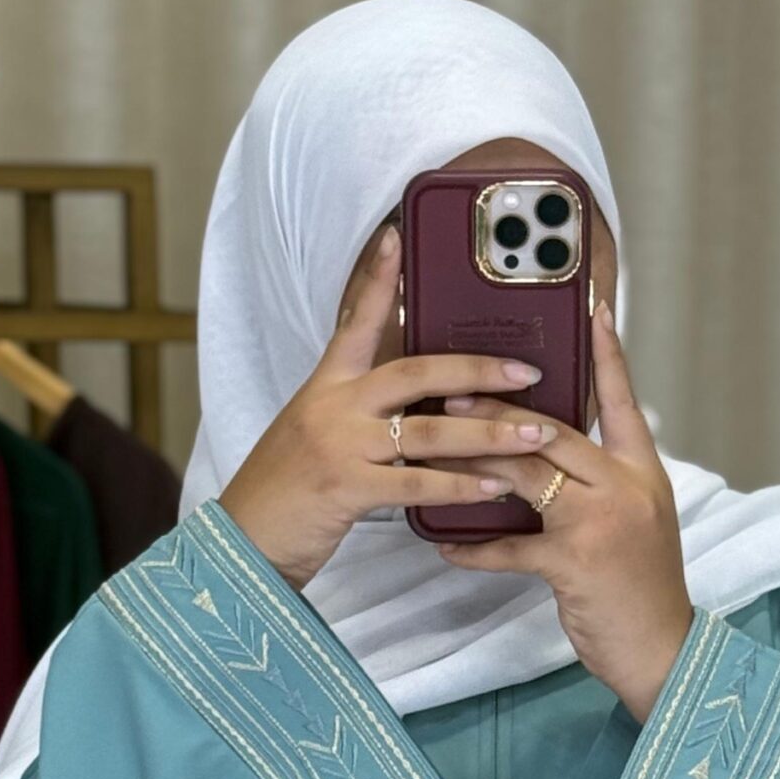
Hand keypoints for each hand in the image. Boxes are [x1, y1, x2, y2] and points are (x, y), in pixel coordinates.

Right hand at [217, 225, 560, 588]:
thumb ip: (357, 411)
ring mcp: (340, 444)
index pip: (356, 323)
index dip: (378, 281)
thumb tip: (416, 401)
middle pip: (416, 372)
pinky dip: (462, 484)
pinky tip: (495, 486)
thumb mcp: (313, 433)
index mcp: (325, 386)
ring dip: (489, 432)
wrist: (244, 540)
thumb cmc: (286, 491)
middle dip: (477, 370)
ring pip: (429, 430)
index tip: (397, 238)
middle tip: (527, 371)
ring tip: (535, 433)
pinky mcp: (347, 488)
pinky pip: (417, 483)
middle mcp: (333, 406)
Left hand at [434, 298, 691, 721]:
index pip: (624, 400)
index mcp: (643, 472)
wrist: (662, 650)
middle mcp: (625, 488)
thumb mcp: (638, 521)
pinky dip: (475, 547)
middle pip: (555, 431)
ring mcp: (601, 524)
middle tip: (452, 391)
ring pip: (527, 475)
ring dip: (475, 462)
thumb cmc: (642, 588)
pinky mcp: (574, 563)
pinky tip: (446, 545)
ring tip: (434, 451)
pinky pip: (511, 547)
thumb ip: (603, 483)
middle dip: (500, 410)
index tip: (591, 306)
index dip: (607, 353)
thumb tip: (551, 452)